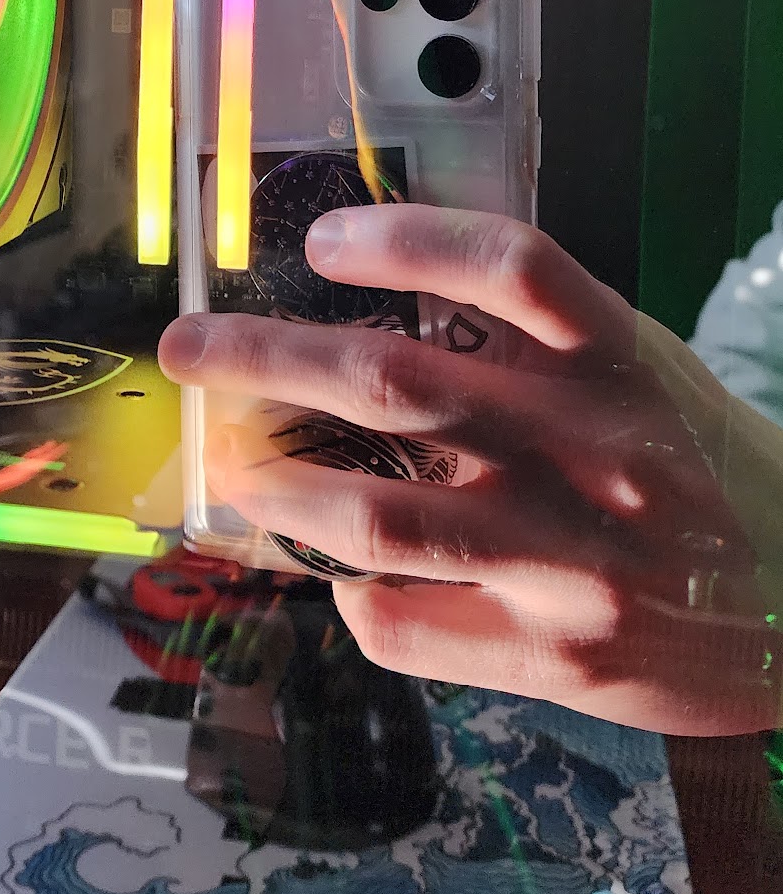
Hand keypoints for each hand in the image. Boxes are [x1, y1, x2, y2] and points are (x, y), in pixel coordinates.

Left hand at [158, 205, 773, 734]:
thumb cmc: (703, 473)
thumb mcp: (643, 376)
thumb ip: (536, 345)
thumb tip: (377, 315)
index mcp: (620, 361)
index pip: (510, 267)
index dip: (404, 240)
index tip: (321, 239)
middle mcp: (589, 450)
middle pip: (396, 385)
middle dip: (267, 358)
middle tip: (190, 347)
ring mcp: (567, 558)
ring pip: (378, 518)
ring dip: (278, 487)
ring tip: (230, 466)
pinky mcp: (551, 653)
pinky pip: (404, 623)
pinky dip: (349, 593)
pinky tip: (338, 573)